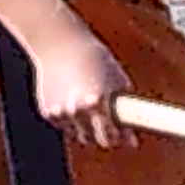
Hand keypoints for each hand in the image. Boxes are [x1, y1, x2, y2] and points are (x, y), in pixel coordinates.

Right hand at [30, 19, 132, 146]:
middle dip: (106, 137)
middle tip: (110, 129)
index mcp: (99, 101)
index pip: (113, 135)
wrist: (61, 45)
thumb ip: (126, 105)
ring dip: (87, 128)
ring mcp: (62, 111)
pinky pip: (64, 126)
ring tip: (91, 109)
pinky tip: (73, 102)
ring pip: (79, 135)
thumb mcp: (117, 79)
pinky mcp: (48, 111)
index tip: (127, 139)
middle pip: (96, 139)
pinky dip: (70, 120)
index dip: (122, 138)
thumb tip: (136, 125)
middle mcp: (79, 109)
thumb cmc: (95, 60)